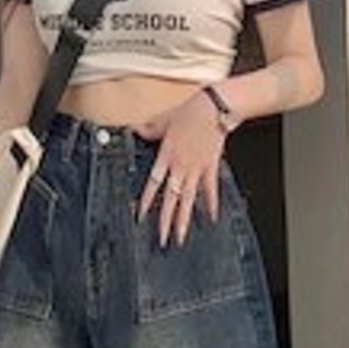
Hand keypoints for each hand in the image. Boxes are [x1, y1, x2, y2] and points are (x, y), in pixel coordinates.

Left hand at [136, 91, 225, 247]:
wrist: (214, 108)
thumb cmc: (190, 111)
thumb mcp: (163, 119)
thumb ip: (148, 129)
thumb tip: (134, 130)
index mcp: (167, 156)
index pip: (153, 183)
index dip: (146, 201)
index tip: (141, 216)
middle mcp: (180, 167)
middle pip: (170, 199)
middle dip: (165, 221)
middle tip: (162, 239)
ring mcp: (196, 169)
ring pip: (188, 200)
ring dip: (184, 220)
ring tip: (180, 238)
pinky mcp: (211, 168)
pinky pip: (210, 190)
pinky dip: (212, 204)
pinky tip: (211, 219)